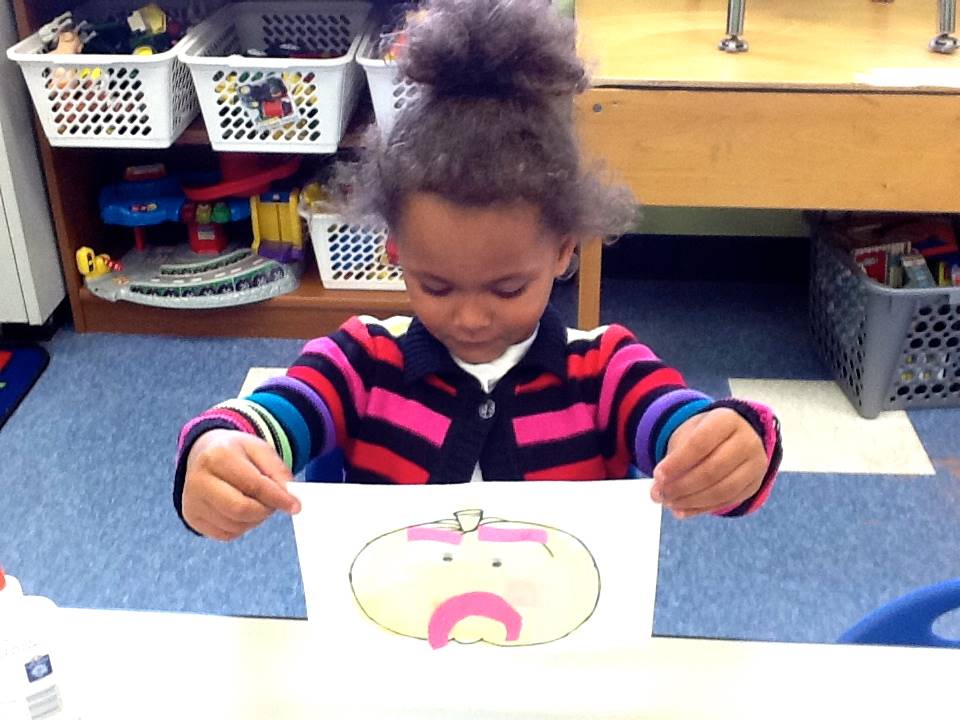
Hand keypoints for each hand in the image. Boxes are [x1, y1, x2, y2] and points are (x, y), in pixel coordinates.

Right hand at [183, 429, 300, 540]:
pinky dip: (242, 527)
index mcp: (218, 456)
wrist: (204, 453)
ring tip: (256, 502)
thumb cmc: (236, 453)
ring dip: (255, 519)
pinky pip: (226, 534)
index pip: (253, 484)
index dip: (277, 498)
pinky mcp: (192, 518)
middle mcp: (199, 480)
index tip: (295, 505)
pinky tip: (242, 510)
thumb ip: (278, 471)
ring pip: (235, 525)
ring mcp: (192, 501)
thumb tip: (291, 499)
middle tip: (273, 505)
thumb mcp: (259, 450)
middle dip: (264, 510)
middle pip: (240, 509)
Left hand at [650, 408, 765, 519]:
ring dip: (690, 501)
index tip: (657, 475)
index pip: (700, 443)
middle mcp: (747, 441)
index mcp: (727, 420)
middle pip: (712, 470)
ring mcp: (755, 465)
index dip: (677, 463)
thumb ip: (673, 459)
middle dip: (682, 486)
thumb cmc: (703, 435)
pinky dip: (701, 508)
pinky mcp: (754, 485)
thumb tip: (658, 491)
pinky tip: (682, 510)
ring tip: (669, 502)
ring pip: (722, 490)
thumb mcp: (688, 434)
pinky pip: (727, 502)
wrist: (729, 437)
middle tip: (659, 494)